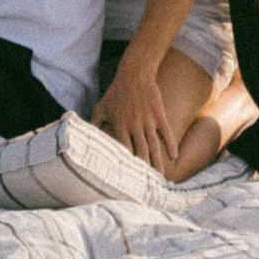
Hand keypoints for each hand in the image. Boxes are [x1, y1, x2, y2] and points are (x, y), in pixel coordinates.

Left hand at [92, 58, 182, 174]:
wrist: (134, 73)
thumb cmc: (116, 92)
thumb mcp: (101, 107)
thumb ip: (94, 124)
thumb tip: (84, 139)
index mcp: (119, 125)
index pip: (123, 150)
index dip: (126, 166)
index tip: (128, 179)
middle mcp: (134, 125)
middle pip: (140, 151)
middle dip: (144, 169)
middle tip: (147, 185)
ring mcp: (148, 119)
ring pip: (154, 145)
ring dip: (158, 161)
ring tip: (161, 176)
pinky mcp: (159, 113)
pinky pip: (166, 131)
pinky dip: (170, 144)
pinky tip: (174, 156)